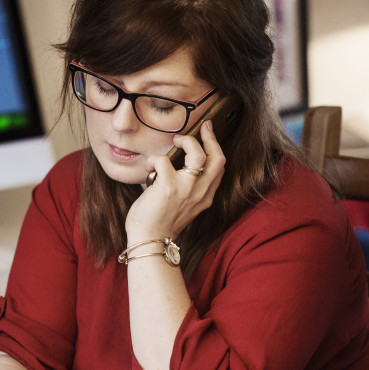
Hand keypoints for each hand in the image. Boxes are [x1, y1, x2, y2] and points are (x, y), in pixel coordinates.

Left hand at [126, 120, 225, 241]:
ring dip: (187, 142)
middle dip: (211, 138)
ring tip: (175, 141)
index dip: (215, 149)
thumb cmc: (159, 224)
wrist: (149, 241)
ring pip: (199, 154)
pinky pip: (164, 161)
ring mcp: (186, 189)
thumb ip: (186, 190)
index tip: (208, 137)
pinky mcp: (169, 187)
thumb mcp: (182, 206)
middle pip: (217, 158)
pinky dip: (155, 159)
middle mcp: (200, 193)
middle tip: (203, 128)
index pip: (219, 168)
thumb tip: (174, 168)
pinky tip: (149, 167)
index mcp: (205, 197)